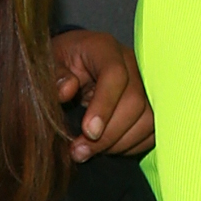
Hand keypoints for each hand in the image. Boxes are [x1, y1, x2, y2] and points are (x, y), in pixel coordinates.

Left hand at [50, 29, 154, 163]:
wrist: (74, 64)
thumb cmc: (61, 65)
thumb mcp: (49, 65)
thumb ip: (55, 76)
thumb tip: (66, 90)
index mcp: (104, 49)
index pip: (115, 75)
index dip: (104, 106)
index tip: (88, 132)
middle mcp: (131, 63)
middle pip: (135, 102)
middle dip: (108, 134)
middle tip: (80, 152)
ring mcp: (145, 83)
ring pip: (147, 119)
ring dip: (119, 143)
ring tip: (91, 152)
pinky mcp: (150, 103)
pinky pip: (151, 130)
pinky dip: (131, 145)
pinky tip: (108, 148)